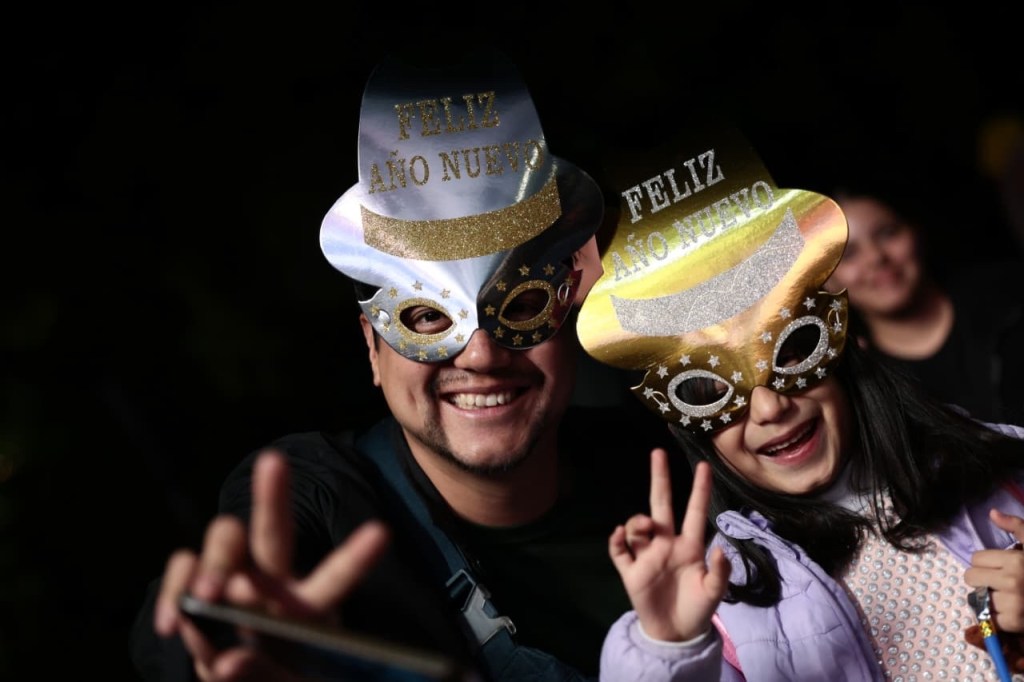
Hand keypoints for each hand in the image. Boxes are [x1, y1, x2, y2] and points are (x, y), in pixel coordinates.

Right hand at [153, 450, 389, 679]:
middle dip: (273, 493)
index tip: (381, 533)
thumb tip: (229, 660)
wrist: (230, 679)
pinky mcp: (191, 585)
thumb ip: (264, 678)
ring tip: (210, 595)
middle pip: (274, 530)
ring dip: (214, 562)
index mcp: (306, 605)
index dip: (355, 558)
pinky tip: (173, 623)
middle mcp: (270, 580)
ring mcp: (229, 577)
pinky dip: (173, 591)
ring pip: (225, 538)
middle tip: (273, 462)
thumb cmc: (271, 677)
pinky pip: (182, 568)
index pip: (334, 579)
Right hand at [608, 449, 730, 641]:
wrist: (676, 634)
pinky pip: (619, 551)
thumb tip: (721, 547)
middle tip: (657, 453)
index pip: (694, 511)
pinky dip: (616, 541)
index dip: (699, 489)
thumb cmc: (698, 609)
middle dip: (660, 479)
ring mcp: (646, 556)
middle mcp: (666, 544)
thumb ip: (720, 572)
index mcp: (689, 545)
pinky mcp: (631, 571)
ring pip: (637, 527)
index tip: (704, 465)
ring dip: (638, 520)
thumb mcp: (714, 593)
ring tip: (643, 525)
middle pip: (661, 504)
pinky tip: (620, 535)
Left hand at [965, 508, 1023, 632]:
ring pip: (977, 597)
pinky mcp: (1014, 622)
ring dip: (988, 597)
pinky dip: (995, 615)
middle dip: (982, 579)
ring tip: (1006, 596)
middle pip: (971, 577)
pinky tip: (1009, 610)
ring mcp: (1013, 604)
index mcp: (1016, 561)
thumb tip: (992, 512)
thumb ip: (1016, 527)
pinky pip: (988, 616)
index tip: (998, 566)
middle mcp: (1012, 581)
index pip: (975, 558)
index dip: (985, 562)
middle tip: (998, 582)